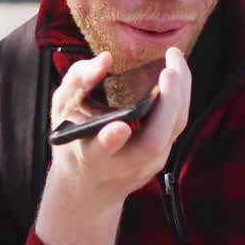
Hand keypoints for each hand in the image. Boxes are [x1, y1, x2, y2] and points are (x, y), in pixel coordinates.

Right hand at [45, 47, 192, 213]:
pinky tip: (178, 73)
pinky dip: (181, 96)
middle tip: (169, 69)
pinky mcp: (162, 155)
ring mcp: (148, 163)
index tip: (119, 126)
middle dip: (166, 104)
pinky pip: (177, 123)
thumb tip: (105, 58)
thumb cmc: (72, 140)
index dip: (110, 139)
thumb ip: (77, 82)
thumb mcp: (63, 110)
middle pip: (152, 141)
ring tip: (176, 58)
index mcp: (91, 156)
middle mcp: (123, 165)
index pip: (102, 151)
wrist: (89, 186)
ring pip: (173, 129)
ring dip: (180, 92)